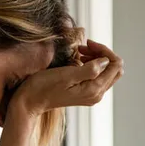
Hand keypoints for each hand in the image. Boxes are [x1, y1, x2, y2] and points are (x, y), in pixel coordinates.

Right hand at [9, 40, 123, 117]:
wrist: (29, 102)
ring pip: (106, 72)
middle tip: (84, 47)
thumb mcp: (66, 75)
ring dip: (96, 58)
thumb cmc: (43, 87)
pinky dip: (91, 65)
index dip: (104, 50)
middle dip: (103, 54)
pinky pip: (97, 77)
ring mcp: (90, 95)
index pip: (115, 65)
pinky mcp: (84, 93)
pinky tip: (78, 61)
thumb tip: (105, 61)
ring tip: (79, 52)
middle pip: (113, 69)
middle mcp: (96, 94)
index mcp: (94, 89)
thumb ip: (90, 69)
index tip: (87, 44)